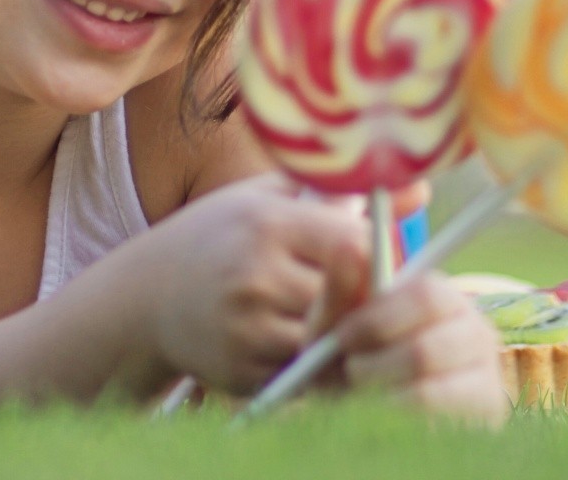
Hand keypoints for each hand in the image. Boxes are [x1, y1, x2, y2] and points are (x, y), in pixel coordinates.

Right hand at [136, 174, 369, 393]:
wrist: (147, 295)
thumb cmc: (219, 236)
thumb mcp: (268, 199)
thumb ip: (339, 195)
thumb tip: (421, 192)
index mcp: (266, 224)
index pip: (356, 246)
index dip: (380, 258)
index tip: (377, 260)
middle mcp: (255, 275)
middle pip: (351, 299)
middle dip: (366, 300)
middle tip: (371, 296)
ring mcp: (247, 328)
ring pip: (332, 342)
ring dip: (346, 335)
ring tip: (340, 319)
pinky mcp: (243, 371)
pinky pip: (306, 375)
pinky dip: (318, 365)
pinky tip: (309, 345)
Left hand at [332, 273, 508, 425]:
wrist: (367, 416)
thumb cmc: (351, 360)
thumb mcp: (335, 325)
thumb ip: (340, 287)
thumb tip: (351, 243)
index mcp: (440, 294)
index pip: (425, 294)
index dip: (379, 319)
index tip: (343, 338)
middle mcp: (473, 326)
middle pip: (426, 348)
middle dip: (376, 364)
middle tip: (351, 372)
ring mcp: (487, 372)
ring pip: (428, 388)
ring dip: (380, 391)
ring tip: (362, 393)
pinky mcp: (486, 411)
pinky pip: (436, 415)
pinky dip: (398, 414)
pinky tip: (384, 412)